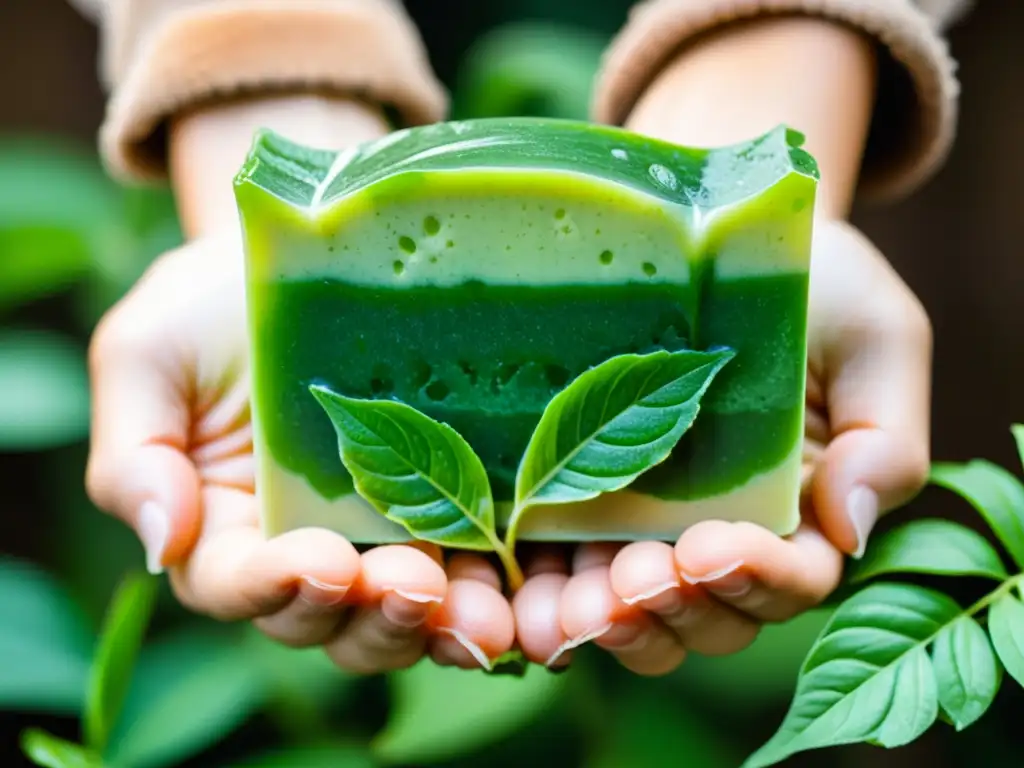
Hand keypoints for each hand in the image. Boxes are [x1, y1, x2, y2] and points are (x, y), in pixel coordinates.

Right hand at [85, 230, 514, 672]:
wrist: (314, 246)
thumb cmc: (215, 303)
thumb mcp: (149, 353)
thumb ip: (135, 451)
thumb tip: (160, 543)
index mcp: (230, 532)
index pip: (240, 586)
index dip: (275, 589)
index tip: (318, 562)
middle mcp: (313, 552)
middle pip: (337, 622)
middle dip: (375, 617)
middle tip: (414, 582)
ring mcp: (393, 535)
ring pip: (414, 616)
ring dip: (448, 624)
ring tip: (483, 609)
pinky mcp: (464, 507)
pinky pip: (486, 569)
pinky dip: (508, 591)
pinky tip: (533, 585)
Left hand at [511, 218, 931, 674]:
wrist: (717, 230)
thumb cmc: (812, 284)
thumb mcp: (874, 338)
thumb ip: (887, 438)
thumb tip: (849, 529)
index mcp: (804, 512)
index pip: (794, 577)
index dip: (757, 579)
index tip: (710, 548)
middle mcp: (723, 533)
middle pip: (708, 616)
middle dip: (670, 611)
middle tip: (631, 583)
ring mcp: (646, 524)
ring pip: (635, 614)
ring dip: (603, 626)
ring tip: (570, 612)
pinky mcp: (578, 501)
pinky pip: (563, 573)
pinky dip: (546, 600)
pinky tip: (523, 601)